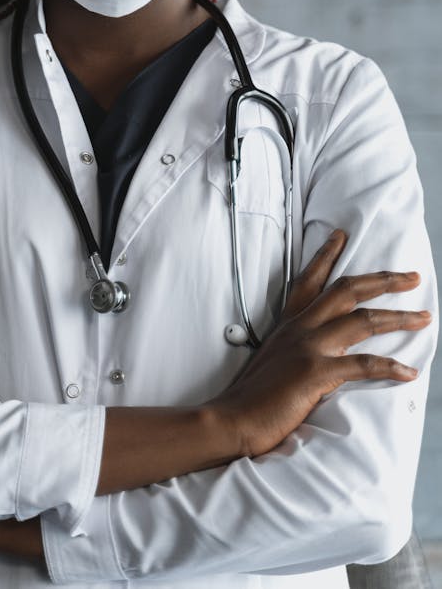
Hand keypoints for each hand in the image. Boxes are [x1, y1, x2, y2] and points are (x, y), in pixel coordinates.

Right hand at [211, 229, 431, 458]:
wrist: (231, 418)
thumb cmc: (251, 397)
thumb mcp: (272, 360)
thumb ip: (293, 350)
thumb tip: (314, 354)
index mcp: (288, 325)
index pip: (309, 280)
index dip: (326, 255)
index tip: (341, 236)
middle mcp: (300, 329)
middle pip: (346, 290)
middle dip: (383, 280)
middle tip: (411, 276)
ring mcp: (308, 348)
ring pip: (362, 321)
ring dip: (399, 317)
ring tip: (424, 317)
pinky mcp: (315, 373)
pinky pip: (362, 365)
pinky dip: (389, 367)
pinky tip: (408, 372)